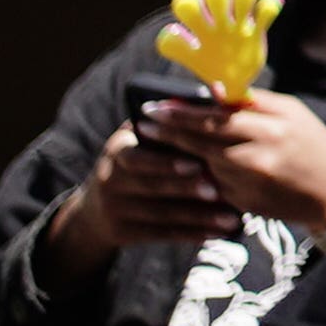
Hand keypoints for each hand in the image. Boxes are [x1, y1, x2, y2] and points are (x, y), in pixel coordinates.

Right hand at [40, 117, 242, 281]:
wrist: (94, 209)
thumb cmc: (136, 158)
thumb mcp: (138, 138)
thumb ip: (170, 120)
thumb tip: (216, 91)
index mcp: (117, 152)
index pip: (138, 157)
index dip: (167, 161)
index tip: (198, 163)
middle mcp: (110, 181)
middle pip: (153, 187)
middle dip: (188, 188)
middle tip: (220, 190)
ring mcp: (115, 210)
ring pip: (162, 214)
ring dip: (199, 217)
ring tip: (231, 217)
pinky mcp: (123, 234)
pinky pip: (162, 234)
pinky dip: (192, 234)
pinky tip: (217, 232)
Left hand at [142, 89, 325, 236]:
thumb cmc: (313, 145)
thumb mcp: (292, 112)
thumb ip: (252, 102)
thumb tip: (213, 90)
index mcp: (269, 127)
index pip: (214, 117)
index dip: (181, 112)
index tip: (156, 106)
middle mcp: (255, 156)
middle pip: (200, 141)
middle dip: (169, 131)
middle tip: (145, 122)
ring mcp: (247, 183)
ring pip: (201, 164)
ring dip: (179, 153)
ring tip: (158, 142)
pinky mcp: (241, 204)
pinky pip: (212, 185)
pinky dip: (197, 174)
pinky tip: (185, 167)